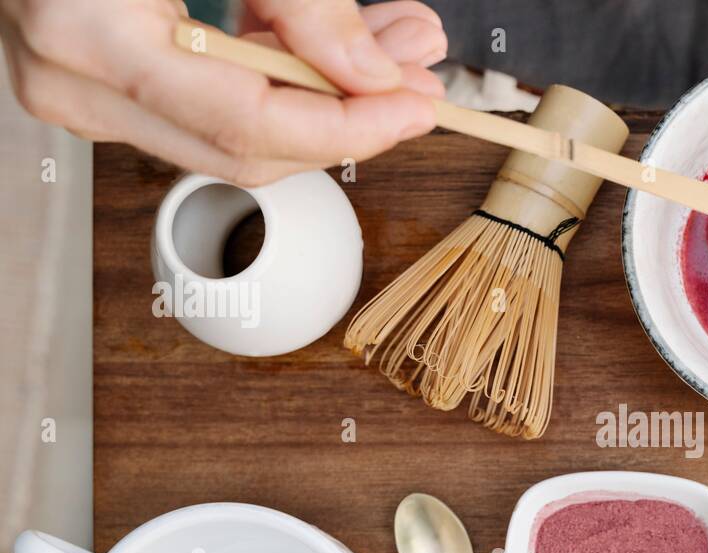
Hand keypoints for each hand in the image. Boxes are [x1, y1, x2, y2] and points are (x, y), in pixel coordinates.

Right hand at [0, 0, 446, 184]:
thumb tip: (370, 72)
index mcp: (88, 32)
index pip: (248, 124)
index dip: (347, 127)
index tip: (414, 107)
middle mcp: (72, 79)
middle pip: (244, 147)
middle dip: (346, 119)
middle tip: (417, 81)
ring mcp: (77, 87)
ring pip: (229, 132)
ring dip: (320, 97)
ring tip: (391, 51)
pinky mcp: (94, 79)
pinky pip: (201, 104)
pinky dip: (271, 78)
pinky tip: (326, 49)